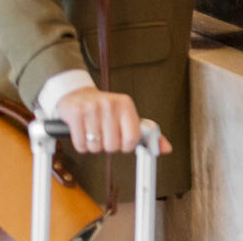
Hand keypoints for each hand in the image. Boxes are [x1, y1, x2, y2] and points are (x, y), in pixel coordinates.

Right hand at [55, 88, 171, 154]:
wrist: (79, 94)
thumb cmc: (106, 110)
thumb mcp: (128, 117)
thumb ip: (148, 135)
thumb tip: (166, 148)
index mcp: (126, 105)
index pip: (132, 138)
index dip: (126, 146)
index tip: (122, 142)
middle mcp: (110, 105)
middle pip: (112, 146)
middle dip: (108, 145)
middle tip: (105, 134)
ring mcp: (92, 109)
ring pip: (95, 147)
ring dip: (94, 146)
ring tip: (93, 132)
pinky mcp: (76, 114)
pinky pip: (80, 145)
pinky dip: (81, 145)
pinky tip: (83, 132)